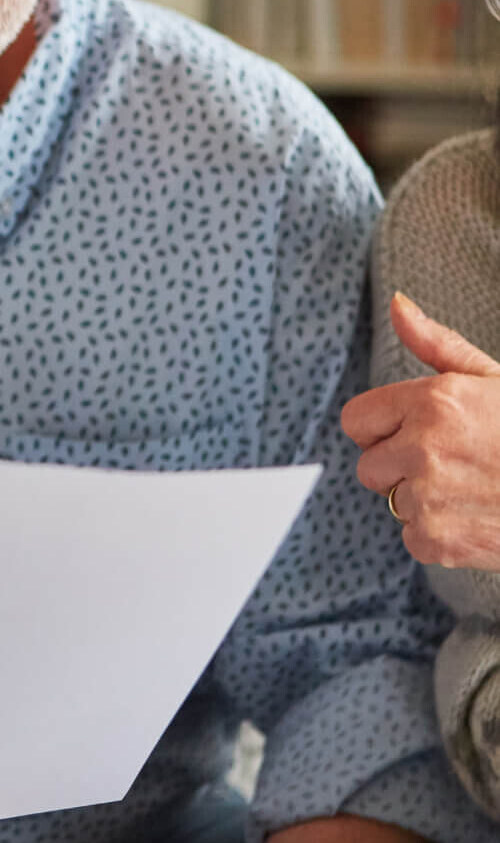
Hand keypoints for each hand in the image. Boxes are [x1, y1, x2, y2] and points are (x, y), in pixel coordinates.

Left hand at [342, 292, 499, 568]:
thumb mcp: (493, 379)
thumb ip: (437, 344)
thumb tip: (396, 303)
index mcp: (432, 402)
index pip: (356, 421)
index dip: (383, 429)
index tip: (414, 434)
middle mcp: (424, 447)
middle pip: (368, 466)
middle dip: (401, 467)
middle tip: (455, 465)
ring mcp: (430, 495)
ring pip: (394, 502)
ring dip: (425, 502)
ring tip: (475, 490)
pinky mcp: (440, 539)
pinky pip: (413, 538)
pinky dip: (442, 536)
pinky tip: (480, 518)